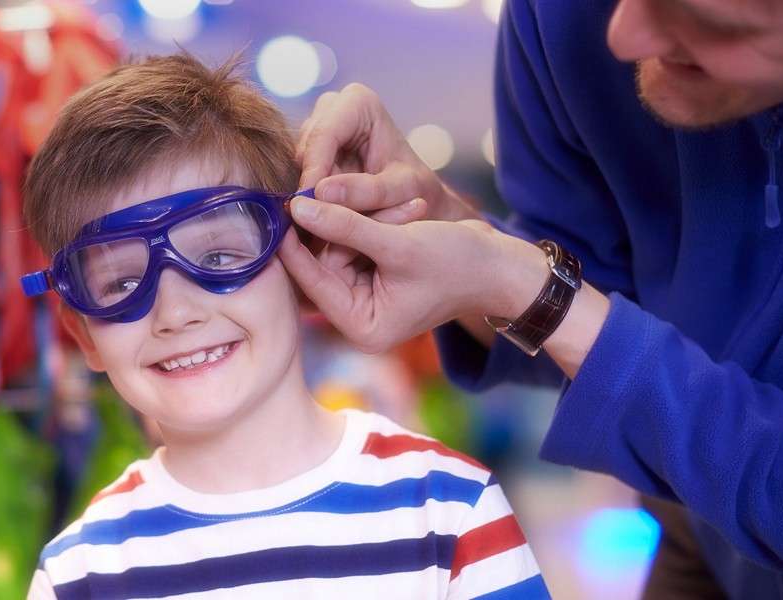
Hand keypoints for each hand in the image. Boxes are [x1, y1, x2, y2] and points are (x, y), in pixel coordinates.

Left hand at [279, 195, 549, 353]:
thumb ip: (345, 226)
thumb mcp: (398, 243)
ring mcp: (367, 298)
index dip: (295, 246)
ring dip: (370, 223)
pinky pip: (360, 244)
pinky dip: (379, 225)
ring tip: (411, 214)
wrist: (502, 268)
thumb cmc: (458, 262)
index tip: (280, 210)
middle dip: (351, 230)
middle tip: (387, 211)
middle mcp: (358, 319)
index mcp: (362, 326)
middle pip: (326, 264)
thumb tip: (298, 206)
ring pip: (342, 248)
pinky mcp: (376, 278)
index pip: (313, 282)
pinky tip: (410, 215)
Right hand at [297, 84, 477, 225]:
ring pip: (298, 162)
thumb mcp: (399, 191)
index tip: (309, 206)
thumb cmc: (413, 190)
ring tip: (331, 218)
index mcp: (359, 101)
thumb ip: (366, 191)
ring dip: (310, 192)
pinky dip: (309, 196)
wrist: (414, 197)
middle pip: (306, 147)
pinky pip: (298, 173)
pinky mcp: (309, 148)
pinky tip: (324, 215)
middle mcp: (332, 106)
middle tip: (322, 218)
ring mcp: (317, 125)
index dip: (314, 171)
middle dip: (312, 184)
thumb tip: (321, 192)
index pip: (325, 134)